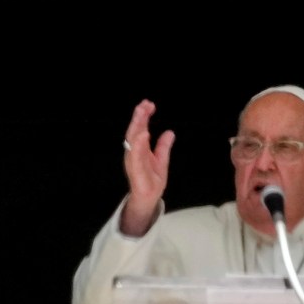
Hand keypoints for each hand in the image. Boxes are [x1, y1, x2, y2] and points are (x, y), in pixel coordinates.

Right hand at [119, 99, 172, 236]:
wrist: (149, 199)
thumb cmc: (152, 180)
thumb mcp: (161, 160)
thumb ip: (163, 146)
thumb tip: (170, 132)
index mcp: (139, 148)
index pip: (140, 128)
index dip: (143, 116)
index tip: (149, 104)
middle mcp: (134, 153)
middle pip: (134, 131)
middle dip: (138, 117)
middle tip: (144, 104)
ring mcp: (134, 162)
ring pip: (133, 141)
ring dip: (137, 127)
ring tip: (142, 114)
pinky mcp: (136, 172)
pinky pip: (137, 157)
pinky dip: (138, 145)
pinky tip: (143, 135)